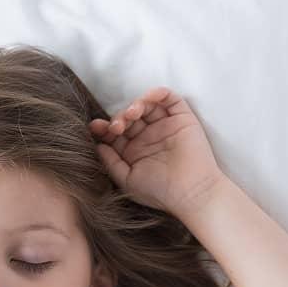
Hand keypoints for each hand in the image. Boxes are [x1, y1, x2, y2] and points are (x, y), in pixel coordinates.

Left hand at [90, 87, 223, 214]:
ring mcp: (166, 126)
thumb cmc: (160, 191)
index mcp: (135, 151)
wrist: (191, 193)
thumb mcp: (127, 180)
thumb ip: (110, 162)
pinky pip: (170, 99)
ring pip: (147, 105)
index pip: (116, 132)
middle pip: (129, 117)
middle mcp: (149, 137)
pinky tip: (149, 99)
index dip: (104, 127)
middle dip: (119, 117)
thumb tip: (98, 144)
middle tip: (117, 126)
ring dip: (136, 104)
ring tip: (133, 114)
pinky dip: (158, 93)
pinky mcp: (182, 119)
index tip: (96, 127)